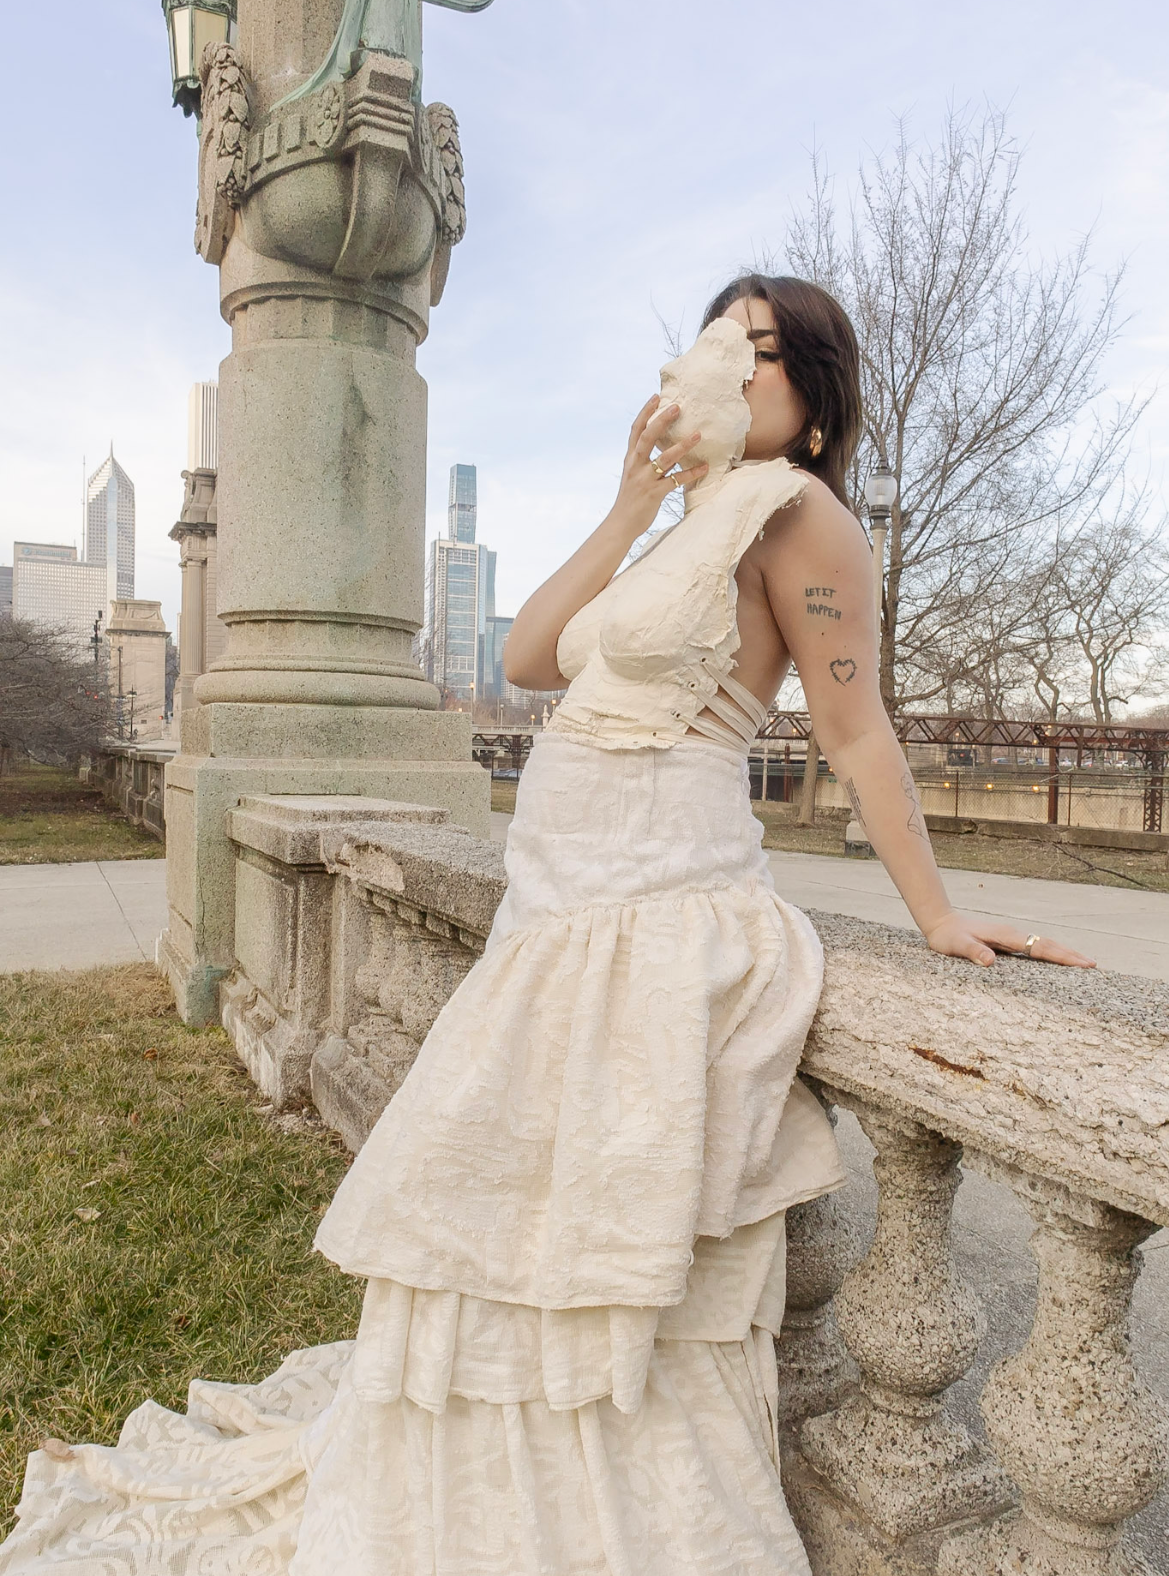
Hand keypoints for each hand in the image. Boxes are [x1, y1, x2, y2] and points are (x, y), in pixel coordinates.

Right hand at [610, 395, 707, 538]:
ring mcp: (644, 480)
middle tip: (677, 407)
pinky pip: (676, 480)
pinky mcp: (654, 494)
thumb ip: (642, 460)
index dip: (645, 412)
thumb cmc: (630, 499)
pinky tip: (704, 466)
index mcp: (630, 459)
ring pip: (664, 458)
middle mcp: (635, 466)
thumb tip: (658, 445)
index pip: (636, 430)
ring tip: (698, 434)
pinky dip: (691, 473)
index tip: (656, 397)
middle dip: (662, 420)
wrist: (620, 523)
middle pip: (647, 437)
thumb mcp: (632, 474)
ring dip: (682, 445)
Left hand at [923, 912, 1095, 968]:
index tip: (1083, 963)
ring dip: (1064, 953)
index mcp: (1006, 935)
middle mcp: (1013, 934)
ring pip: (1043, 945)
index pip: (1040, 947)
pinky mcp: (1008, 942)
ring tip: (1084, 964)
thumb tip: (990, 961)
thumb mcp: (957, 946)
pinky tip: (1057, 962)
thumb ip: (973, 952)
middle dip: (1071, 955)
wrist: (941, 922)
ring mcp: (1012, 937)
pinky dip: (1050, 954)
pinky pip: (1034, 949)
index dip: (1062, 956)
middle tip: (1094, 966)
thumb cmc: (948, 937)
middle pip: (1048, 944)